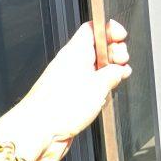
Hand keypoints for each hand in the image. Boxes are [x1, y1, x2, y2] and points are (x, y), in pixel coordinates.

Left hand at [0, 21, 130, 160]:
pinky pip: (89, 84)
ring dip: (108, 73)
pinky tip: (104, 96)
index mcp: (76, 51)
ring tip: (116, 80)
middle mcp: (72, 62)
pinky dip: (99, 88)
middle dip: (114, 53)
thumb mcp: (98, 86)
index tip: (121, 37)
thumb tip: (120, 70)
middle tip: (121, 61)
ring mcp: (70, 79)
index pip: (93, 27)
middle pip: (98, 47)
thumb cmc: (59, 107)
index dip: (109, 29)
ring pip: (95, 67)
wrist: (38, 132)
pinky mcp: (70, 95)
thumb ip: (114, 74)